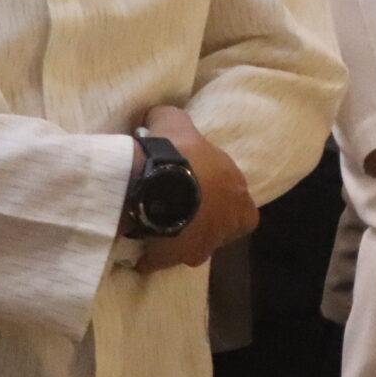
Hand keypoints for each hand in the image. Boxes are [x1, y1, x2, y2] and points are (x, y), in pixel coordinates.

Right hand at [133, 104, 259, 272]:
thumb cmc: (176, 152)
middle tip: (172, 207)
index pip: (240, 206)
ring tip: (151, 223)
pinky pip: (160, 260)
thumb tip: (159, 116)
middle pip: (216, 228)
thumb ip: (173, 119)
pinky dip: (150, 255)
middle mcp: (226, 225)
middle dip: (198, 221)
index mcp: (238, 194)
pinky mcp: (173, 260)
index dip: (221, 200)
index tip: (200, 192)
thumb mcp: (175, 121)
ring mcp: (201, 247)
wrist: (153, 184)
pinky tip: (135, 243)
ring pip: (190, 247)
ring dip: (175, 238)